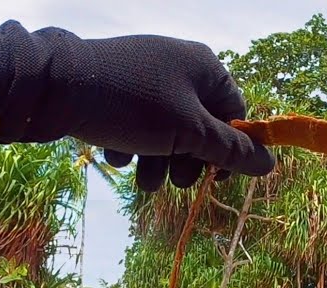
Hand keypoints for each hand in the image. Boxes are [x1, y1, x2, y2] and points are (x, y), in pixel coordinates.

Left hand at [0, 22, 274, 190]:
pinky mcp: (116, 92)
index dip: (228, 151)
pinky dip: (131, 145)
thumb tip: (270, 164)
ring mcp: (145, 79)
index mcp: (204, 67)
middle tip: (173, 180)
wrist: (56, 88)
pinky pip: (136, 126)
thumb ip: (229, 151)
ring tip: (140, 177)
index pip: (235, 114)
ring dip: (157, 162)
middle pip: (200, 127)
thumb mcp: (188, 133)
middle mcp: (178, 67)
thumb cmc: (133, 107)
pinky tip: (115, 153)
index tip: (214, 180)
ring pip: (166, 133)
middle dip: (186, 161)